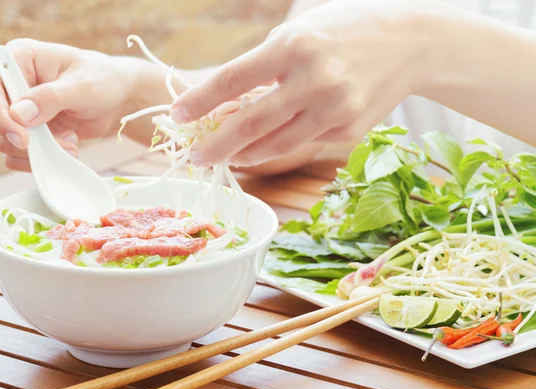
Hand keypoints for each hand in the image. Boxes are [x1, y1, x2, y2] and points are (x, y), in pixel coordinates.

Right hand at [0, 39, 147, 171]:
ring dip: (38, 151)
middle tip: (59, 144)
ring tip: (71, 143)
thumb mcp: (83, 86)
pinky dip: (41, 159)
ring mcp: (19, 109)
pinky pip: (19, 155)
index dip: (0, 117)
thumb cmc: (103, 80)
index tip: (24, 138)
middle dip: (25, 140)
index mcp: (20, 59)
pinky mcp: (29, 130)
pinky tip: (68, 149)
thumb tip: (19, 114)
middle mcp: (12, 84)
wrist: (118, 98)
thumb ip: (52, 98)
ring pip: (6, 142)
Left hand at [170, 0, 432, 167]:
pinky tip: (259, 151)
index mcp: (294, 46)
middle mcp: (315, 79)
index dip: (201, 101)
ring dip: (244, 156)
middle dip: (218, 145)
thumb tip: (224, 102)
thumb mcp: (299, 32)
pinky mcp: (349, 130)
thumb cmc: (343, 31)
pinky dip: (275, 150)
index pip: (233, 79)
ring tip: (224, 158)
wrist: (408, 43)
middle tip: (197, 157)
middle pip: (252, 123)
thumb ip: (263, 65)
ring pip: (277, 145)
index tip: (178, 115)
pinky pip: (303, 144)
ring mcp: (335, 109)